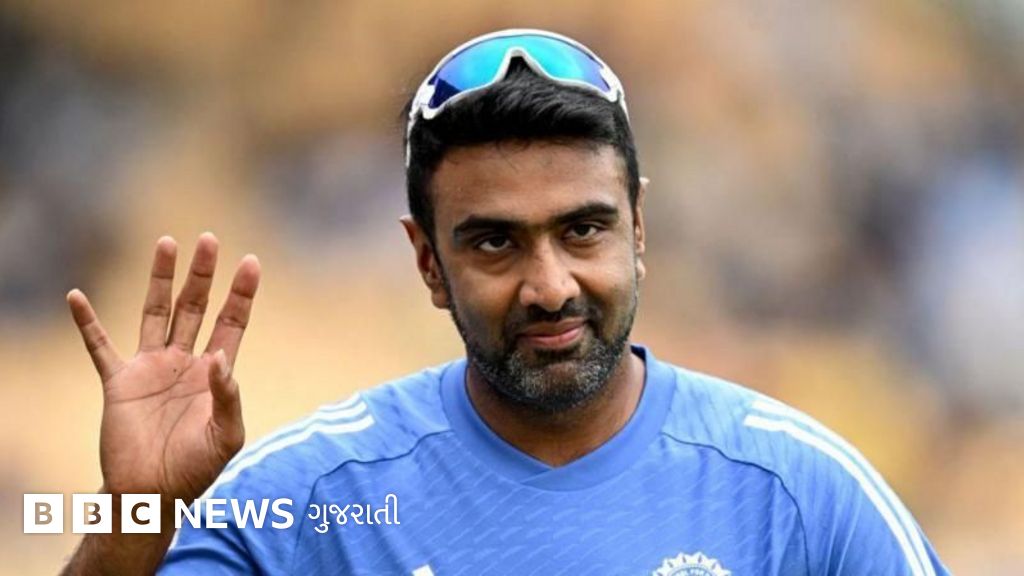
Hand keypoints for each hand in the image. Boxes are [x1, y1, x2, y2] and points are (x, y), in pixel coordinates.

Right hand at [67, 233, 259, 502]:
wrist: (152, 494)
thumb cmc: (195, 469)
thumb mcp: (226, 437)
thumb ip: (229, 398)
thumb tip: (221, 360)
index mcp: (214, 372)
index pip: (231, 323)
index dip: (241, 293)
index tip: (250, 261)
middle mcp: (184, 362)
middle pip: (195, 307)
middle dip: (202, 274)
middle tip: (207, 238)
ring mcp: (151, 369)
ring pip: (155, 312)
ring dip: (160, 279)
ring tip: (166, 242)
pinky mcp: (119, 382)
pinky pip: (99, 347)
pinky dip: (86, 323)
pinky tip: (75, 297)